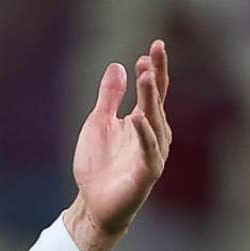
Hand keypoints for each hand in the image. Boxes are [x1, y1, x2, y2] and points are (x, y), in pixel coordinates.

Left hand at [63, 39, 170, 250]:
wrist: (93, 204)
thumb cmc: (98, 166)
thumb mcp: (98, 124)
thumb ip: (109, 97)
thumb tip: (117, 66)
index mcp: (142, 121)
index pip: (153, 91)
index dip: (155, 69)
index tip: (155, 46)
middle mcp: (153, 134)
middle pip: (156, 102)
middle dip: (155, 78)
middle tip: (151, 55)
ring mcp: (152, 153)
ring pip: (154, 122)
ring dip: (151, 99)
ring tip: (146, 76)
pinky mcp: (147, 173)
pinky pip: (148, 150)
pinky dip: (144, 134)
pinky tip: (137, 117)